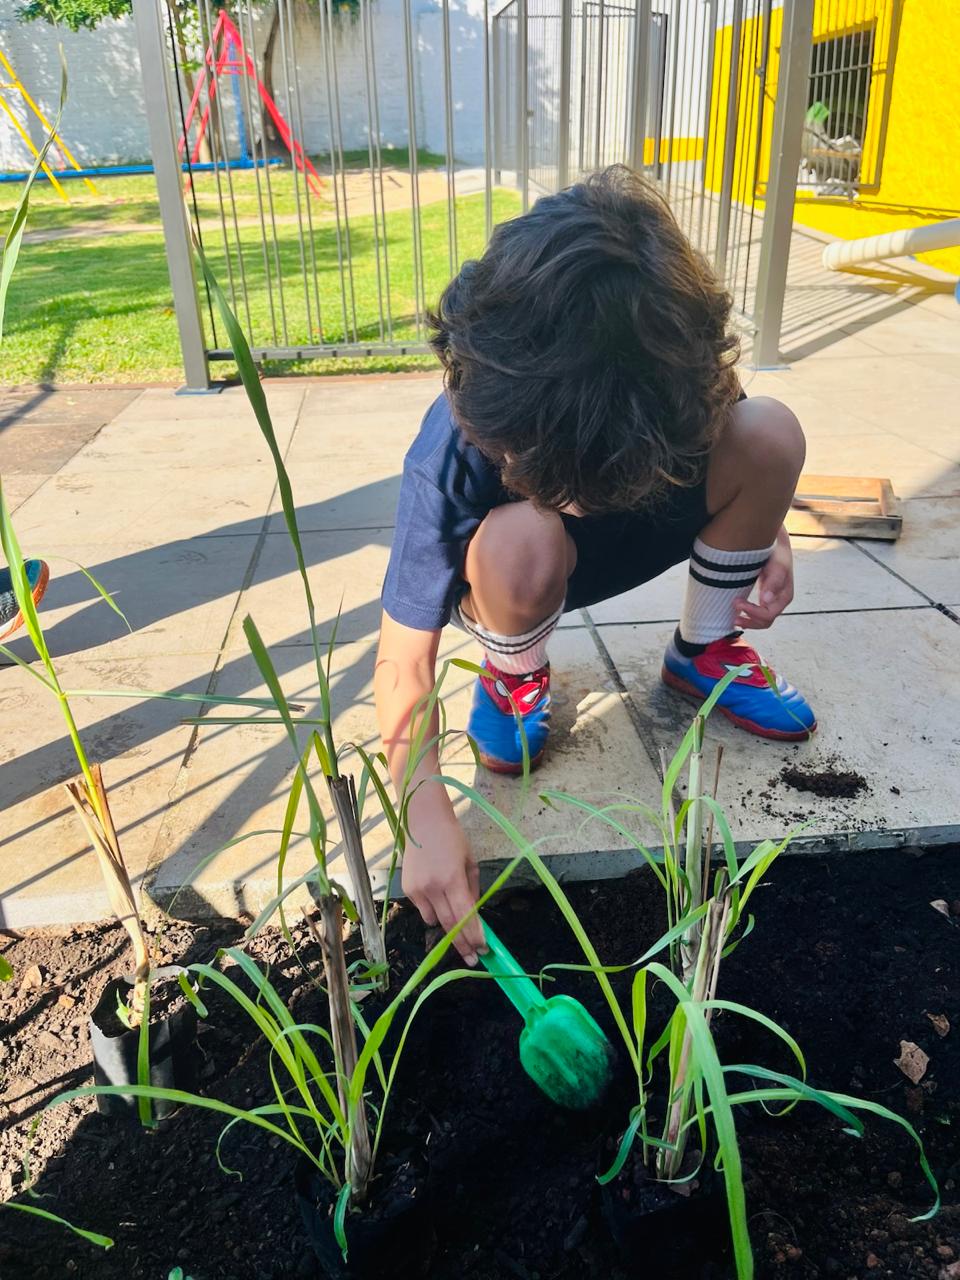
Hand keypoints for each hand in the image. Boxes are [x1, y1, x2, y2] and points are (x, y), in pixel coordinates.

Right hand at [402, 808, 485, 965]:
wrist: (423, 822)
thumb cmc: (453, 839)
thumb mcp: (470, 863)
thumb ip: (473, 891)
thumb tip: (473, 915)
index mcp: (453, 879)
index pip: (465, 915)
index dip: (474, 935)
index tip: (483, 949)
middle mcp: (433, 887)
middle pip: (449, 925)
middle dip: (462, 944)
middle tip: (473, 958)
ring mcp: (418, 889)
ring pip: (434, 920)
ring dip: (446, 925)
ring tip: (455, 920)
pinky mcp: (407, 889)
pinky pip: (423, 909)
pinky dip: (432, 909)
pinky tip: (436, 895)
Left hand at [735, 526, 793, 629]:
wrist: (775, 545)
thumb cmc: (777, 554)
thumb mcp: (777, 565)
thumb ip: (773, 581)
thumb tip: (766, 599)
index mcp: (784, 596)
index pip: (768, 614)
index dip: (752, 613)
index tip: (737, 603)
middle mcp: (778, 601)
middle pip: (765, 622)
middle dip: (749, 620)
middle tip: (733, 614)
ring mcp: (771, 601)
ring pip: (761, 621)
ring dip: (747, 621)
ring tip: (733, 618)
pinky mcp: (764, 598)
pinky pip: (757, 613)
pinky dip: (747, 616)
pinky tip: (737, 613)